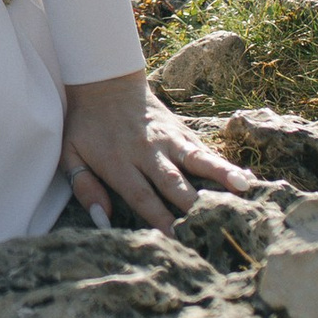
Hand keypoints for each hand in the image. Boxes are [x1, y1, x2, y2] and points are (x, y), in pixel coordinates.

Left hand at [60, 72, 256, 228]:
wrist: (104, 79)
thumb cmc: (86, 124)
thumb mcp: (71, 153)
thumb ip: (84, 186)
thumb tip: (103, 218)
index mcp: (120, 162)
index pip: (143, 195)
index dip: (159, 218)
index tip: (175, 239)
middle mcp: (148, 151)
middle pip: (174, 181)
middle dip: (193, 205)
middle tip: (214, 224)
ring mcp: (168, 139)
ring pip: (197, 159)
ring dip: (220, 174)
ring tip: (243, 187)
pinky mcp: (181, 131)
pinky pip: (205, 150)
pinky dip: (224, 164)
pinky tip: (246, 179)